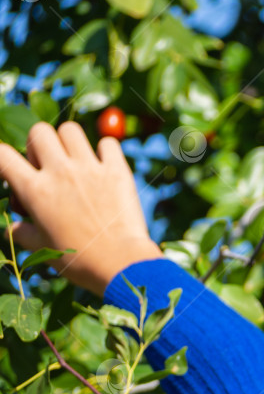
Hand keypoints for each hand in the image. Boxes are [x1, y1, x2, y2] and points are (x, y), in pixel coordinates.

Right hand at [0, 121, 162, 295]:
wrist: (121, 263)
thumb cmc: (78, 260)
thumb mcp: (41, 248)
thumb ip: (21, 232)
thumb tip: (11, 229)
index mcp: (35, 190)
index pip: (2, 154)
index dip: (1, 157)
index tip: (11, 169)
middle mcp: (60, 172)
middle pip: (39, 131)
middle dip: (39, 145)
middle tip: (47, 167)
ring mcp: (90, 168)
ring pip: (70, 130)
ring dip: (69, 142)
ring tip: (75, 162)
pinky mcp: (118, 170)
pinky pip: (108, 142)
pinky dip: (105, 150)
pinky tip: (104, 166)